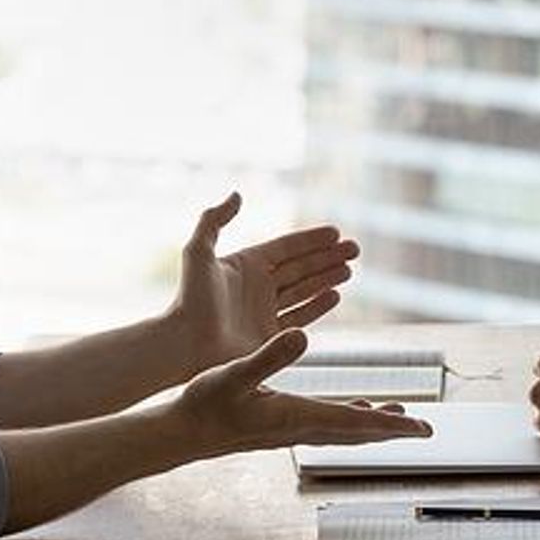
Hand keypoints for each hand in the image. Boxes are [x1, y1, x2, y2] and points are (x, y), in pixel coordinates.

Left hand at [173, 191, 357, 379]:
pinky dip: (319, 306)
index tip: (336, 232)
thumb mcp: (198, 251)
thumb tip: (237, 194)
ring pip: (304, 290)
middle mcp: (258, 286)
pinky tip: (335, 295)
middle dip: (328, 257)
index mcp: (246, 264)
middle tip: (355, 249)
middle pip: (301, 267)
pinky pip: (300, 317)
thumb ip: (214, 220)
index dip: (311, 239)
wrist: (185, 344)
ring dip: (327, 278)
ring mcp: (265, 311)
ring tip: (349, 269)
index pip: (286, 248)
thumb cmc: (190, 299)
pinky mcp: (269, 337)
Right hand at [175, 328, 431, 458]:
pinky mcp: (280, 427)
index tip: (424, 430)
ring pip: (343, 430)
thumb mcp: (236, 373)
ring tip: (397, 418)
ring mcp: (291, 430)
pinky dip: (347, 418)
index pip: (357, 423)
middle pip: (358, 432)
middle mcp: (301, 428)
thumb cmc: (205, 404)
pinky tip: (349, 410)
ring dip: (372, 424)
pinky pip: (326, 425)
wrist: (182, 433)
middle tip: (424, 430)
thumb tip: (303, 334)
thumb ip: (270, 355)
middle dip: (392, 430)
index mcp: (298, 416)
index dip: (393, 425)